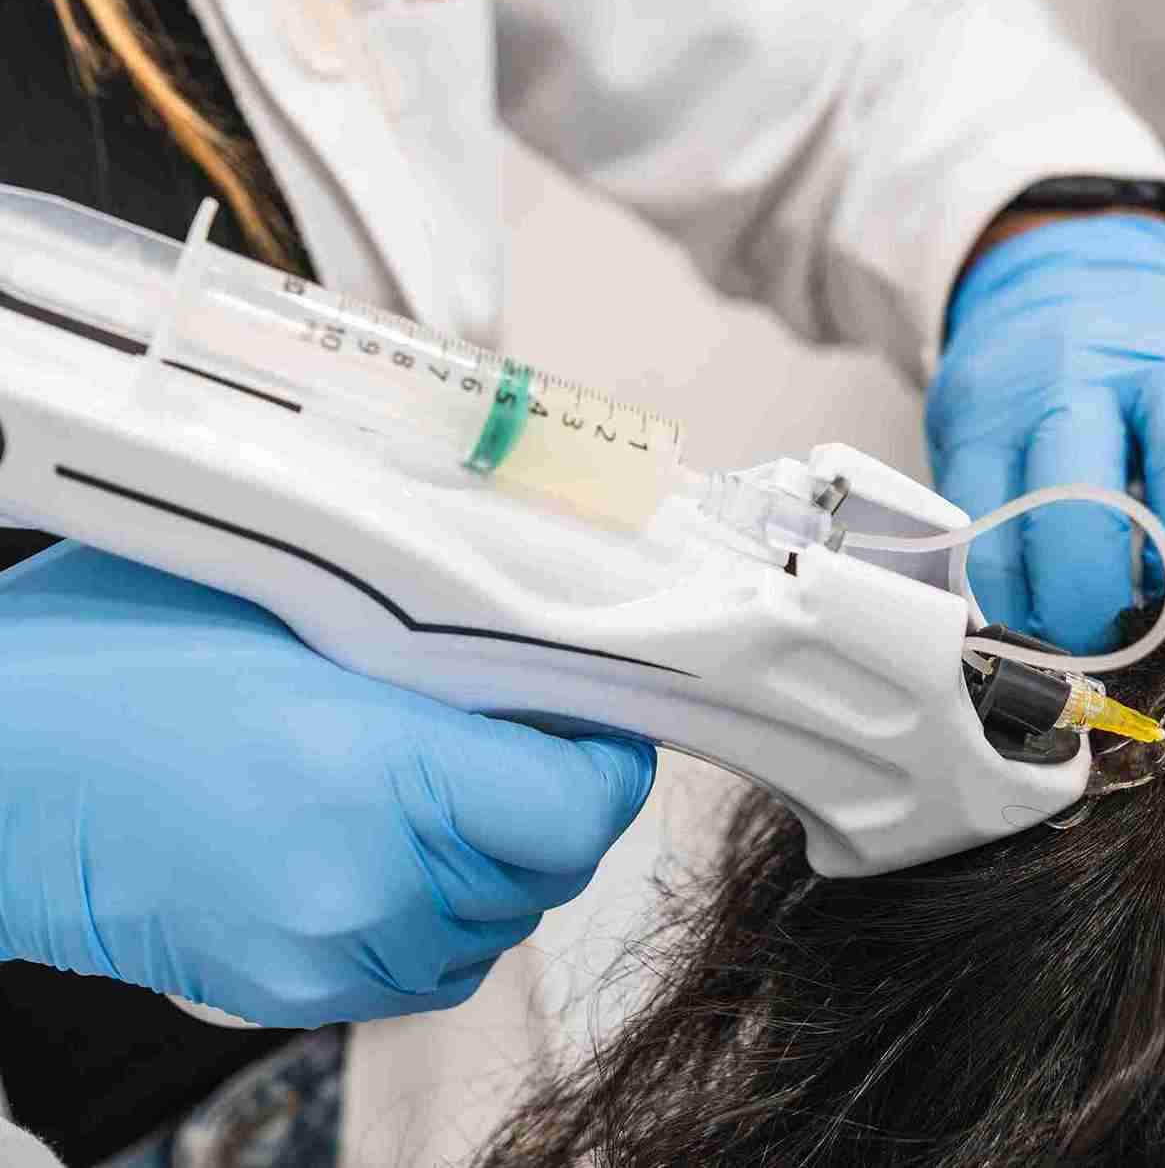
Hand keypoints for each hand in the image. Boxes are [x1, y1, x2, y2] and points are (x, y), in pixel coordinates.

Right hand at [0, 544, 654, 1027]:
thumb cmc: (114, 660)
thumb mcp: (295, 611)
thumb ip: (434, 650)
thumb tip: (536, 668)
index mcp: (380, 773)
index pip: (580, 810)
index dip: (609, 765)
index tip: (600, 729)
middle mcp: (368, 884)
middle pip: (550, 873)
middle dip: (553, 808)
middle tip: (518, 740)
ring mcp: (328, 954)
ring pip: (496, 928)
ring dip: (496, 867)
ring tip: (439, 793)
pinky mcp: (292, 995)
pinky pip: (426, 970)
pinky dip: (435, 916)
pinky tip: (386, 850)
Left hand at [928, 212, 1164, 652]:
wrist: (1078, 276)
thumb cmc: (1027, 393)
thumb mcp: (976, 445)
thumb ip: (992, 533)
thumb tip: (1016, 643)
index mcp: (1001, 413)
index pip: (998, 531)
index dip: (1025, 613)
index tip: (1042, 654)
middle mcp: (1087, 383)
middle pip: (1090, 498)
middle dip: (1099, 597)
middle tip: (1112, 641)